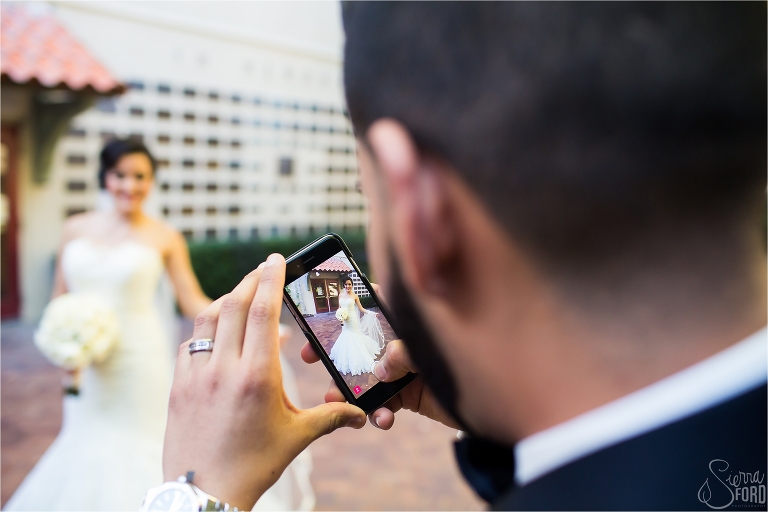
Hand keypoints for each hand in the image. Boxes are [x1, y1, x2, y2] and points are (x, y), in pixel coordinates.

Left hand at [163, 254, 365, 509]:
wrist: (205, 494)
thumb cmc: (255, 465)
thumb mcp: (297, 437)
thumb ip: (330, 416)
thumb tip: (361, 415)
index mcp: (257, 376)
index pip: (262, 311)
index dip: (269, 278)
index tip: (275, 258)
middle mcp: (223, 369)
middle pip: (233, 305)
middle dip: (249, 280)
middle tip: (263, 268)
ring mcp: (196, 376)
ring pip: (207, 320)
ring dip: (226, 301)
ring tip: (242, 297)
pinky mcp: (179, 386)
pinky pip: (190, 344)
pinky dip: (206, 330)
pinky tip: (218, 335)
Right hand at [300, 283, 458, 430]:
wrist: (497, 403)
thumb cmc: (473, 361)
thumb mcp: (435, 351)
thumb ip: (406, 353)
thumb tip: (381, 368)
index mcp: (407, 319)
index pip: (373, 301)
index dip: (345, 305)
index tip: (321, 314)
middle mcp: (401, 340)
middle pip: (359, 342)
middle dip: (334, 353)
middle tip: (312, 358)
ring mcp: (402, 368)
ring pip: (365, 376)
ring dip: (349, 391)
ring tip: (339, 403)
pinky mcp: (407, 394)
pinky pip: (382, 403)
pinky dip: (378, 413)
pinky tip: (383, 419)